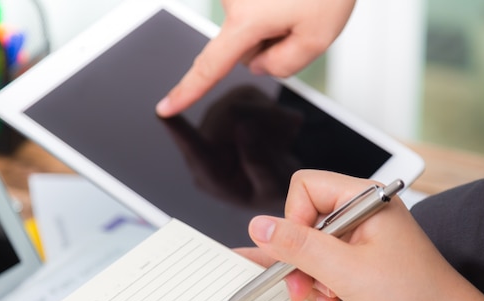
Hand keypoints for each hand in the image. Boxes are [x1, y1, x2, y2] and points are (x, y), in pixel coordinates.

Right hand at [155, 0, 355, 116]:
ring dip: (274, 23)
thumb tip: (258, 65)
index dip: (186, 91)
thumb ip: (282, 67)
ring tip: (298, 3)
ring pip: (250, 29)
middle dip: (270, 43)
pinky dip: (272, 9)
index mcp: (247, 19)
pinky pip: (254, 10)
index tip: (166, 107)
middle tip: (299, 20)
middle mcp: (233, 0)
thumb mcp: (318, 38)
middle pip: (243, 49)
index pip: (210, 67)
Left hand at [161, 85, 301, 208]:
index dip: (179, 130)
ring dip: (269, 113)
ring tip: (289, 131)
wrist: (284, 182)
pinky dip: (269, 108)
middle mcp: (206, 151)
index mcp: (211, 177)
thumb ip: (258, 161)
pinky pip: (246, 96)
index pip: (194, 151)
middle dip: (262, 117)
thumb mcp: (272, 187)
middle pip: (225, 118)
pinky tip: (280, 127)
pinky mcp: (225, 109)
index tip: (162, 114)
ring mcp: (214, 129)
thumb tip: (244, 127)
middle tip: (290, 126)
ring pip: (237, 103)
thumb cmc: (274, 190)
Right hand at [240, 170, 483, 300]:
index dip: (293, 219)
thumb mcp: (344, 270)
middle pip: (304, 217)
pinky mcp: (360, 253)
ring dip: (310, 273)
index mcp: (364, 197)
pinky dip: (322, 281)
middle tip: (301, 283)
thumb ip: (298, 245)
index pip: (305, 187)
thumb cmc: (413, 293)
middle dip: (300, 255)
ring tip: (326, 295)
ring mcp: (361, 232)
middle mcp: (361, 209)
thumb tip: (259, 226)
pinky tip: (333, 298)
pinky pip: (325, 259)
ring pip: (311, 242)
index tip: (298, 252)